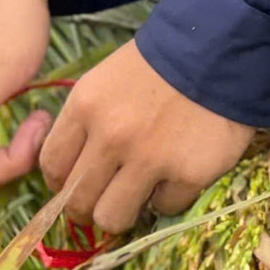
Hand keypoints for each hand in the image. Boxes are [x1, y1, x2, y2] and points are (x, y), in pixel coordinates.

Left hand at [37, 39, 255, 234]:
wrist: (218, 51)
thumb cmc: (158, 65)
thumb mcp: (106, 80)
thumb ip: (86, 121)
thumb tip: (70, 169)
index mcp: (85, 105)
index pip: (51, 165)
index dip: (60, 184)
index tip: (72, 186)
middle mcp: (110, 136)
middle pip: (77, 201)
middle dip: (86, 209)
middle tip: (103, 201)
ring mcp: (148, 158)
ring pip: (112, 218)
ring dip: (123, 211)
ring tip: (136, 195)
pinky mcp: (186, 175)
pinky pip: (163, 209)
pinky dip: (168, 197)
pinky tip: (175, 174)